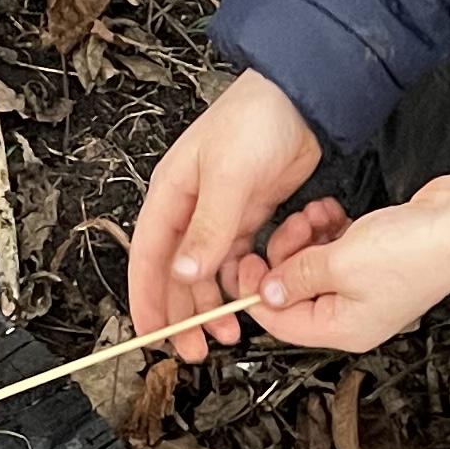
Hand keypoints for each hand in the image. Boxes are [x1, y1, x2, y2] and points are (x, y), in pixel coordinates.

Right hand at [127, 70, 321, 363]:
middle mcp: (188, 209)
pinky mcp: (248, 215)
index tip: (153, 338)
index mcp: (170, 196)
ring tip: (227, 336)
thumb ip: (208, 229)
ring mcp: (218, 214)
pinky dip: (239, 284)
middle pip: (174, 275)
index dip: (147, 301)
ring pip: (205, 273)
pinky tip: (248, 300)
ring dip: (212, 306)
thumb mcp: (228, 176)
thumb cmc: (255, 120)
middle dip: (182, 315)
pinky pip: (234, 261)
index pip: (148, 259)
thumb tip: (182, 274)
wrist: (302, 97)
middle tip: (195, 351)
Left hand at [243, 163, 449, 355]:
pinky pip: (335, 249)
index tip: (245, 262)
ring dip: (306, 238)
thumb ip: (297, 277)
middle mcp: (353, 313)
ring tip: (316, 217)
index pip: (280, 322)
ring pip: (313, 266)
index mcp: (343, 328)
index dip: (256, 291)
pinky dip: (328, 231)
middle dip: (286, 256)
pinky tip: (334, 214)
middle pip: (295, 291)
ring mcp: (365, 287)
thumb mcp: (339, 262)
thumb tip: (267, 291)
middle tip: (291, 230)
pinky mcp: (374, 261)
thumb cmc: (417, 251)